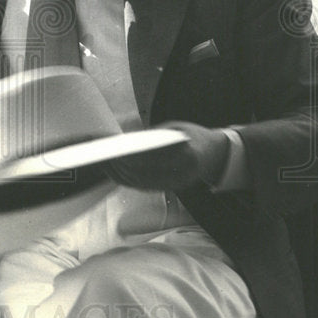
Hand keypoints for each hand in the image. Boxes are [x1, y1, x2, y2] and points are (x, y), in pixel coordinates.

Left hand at [104, 121, 229, 190]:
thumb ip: (155, 134)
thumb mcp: (176, 128)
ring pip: (141, 183)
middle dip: (119, 165)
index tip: (112, 150)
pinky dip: (127, 180)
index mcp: (186, 155)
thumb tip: (127, 139)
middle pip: (143, 172)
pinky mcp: (170, 189)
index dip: (130, 156)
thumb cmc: (193, 136)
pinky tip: (115, 172)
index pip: (152, 158)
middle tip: (101, 155)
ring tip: (103, 163)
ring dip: (119, 175)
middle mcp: (182, 173)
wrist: (217, 155)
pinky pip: (144, 187)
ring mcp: (176, 184)